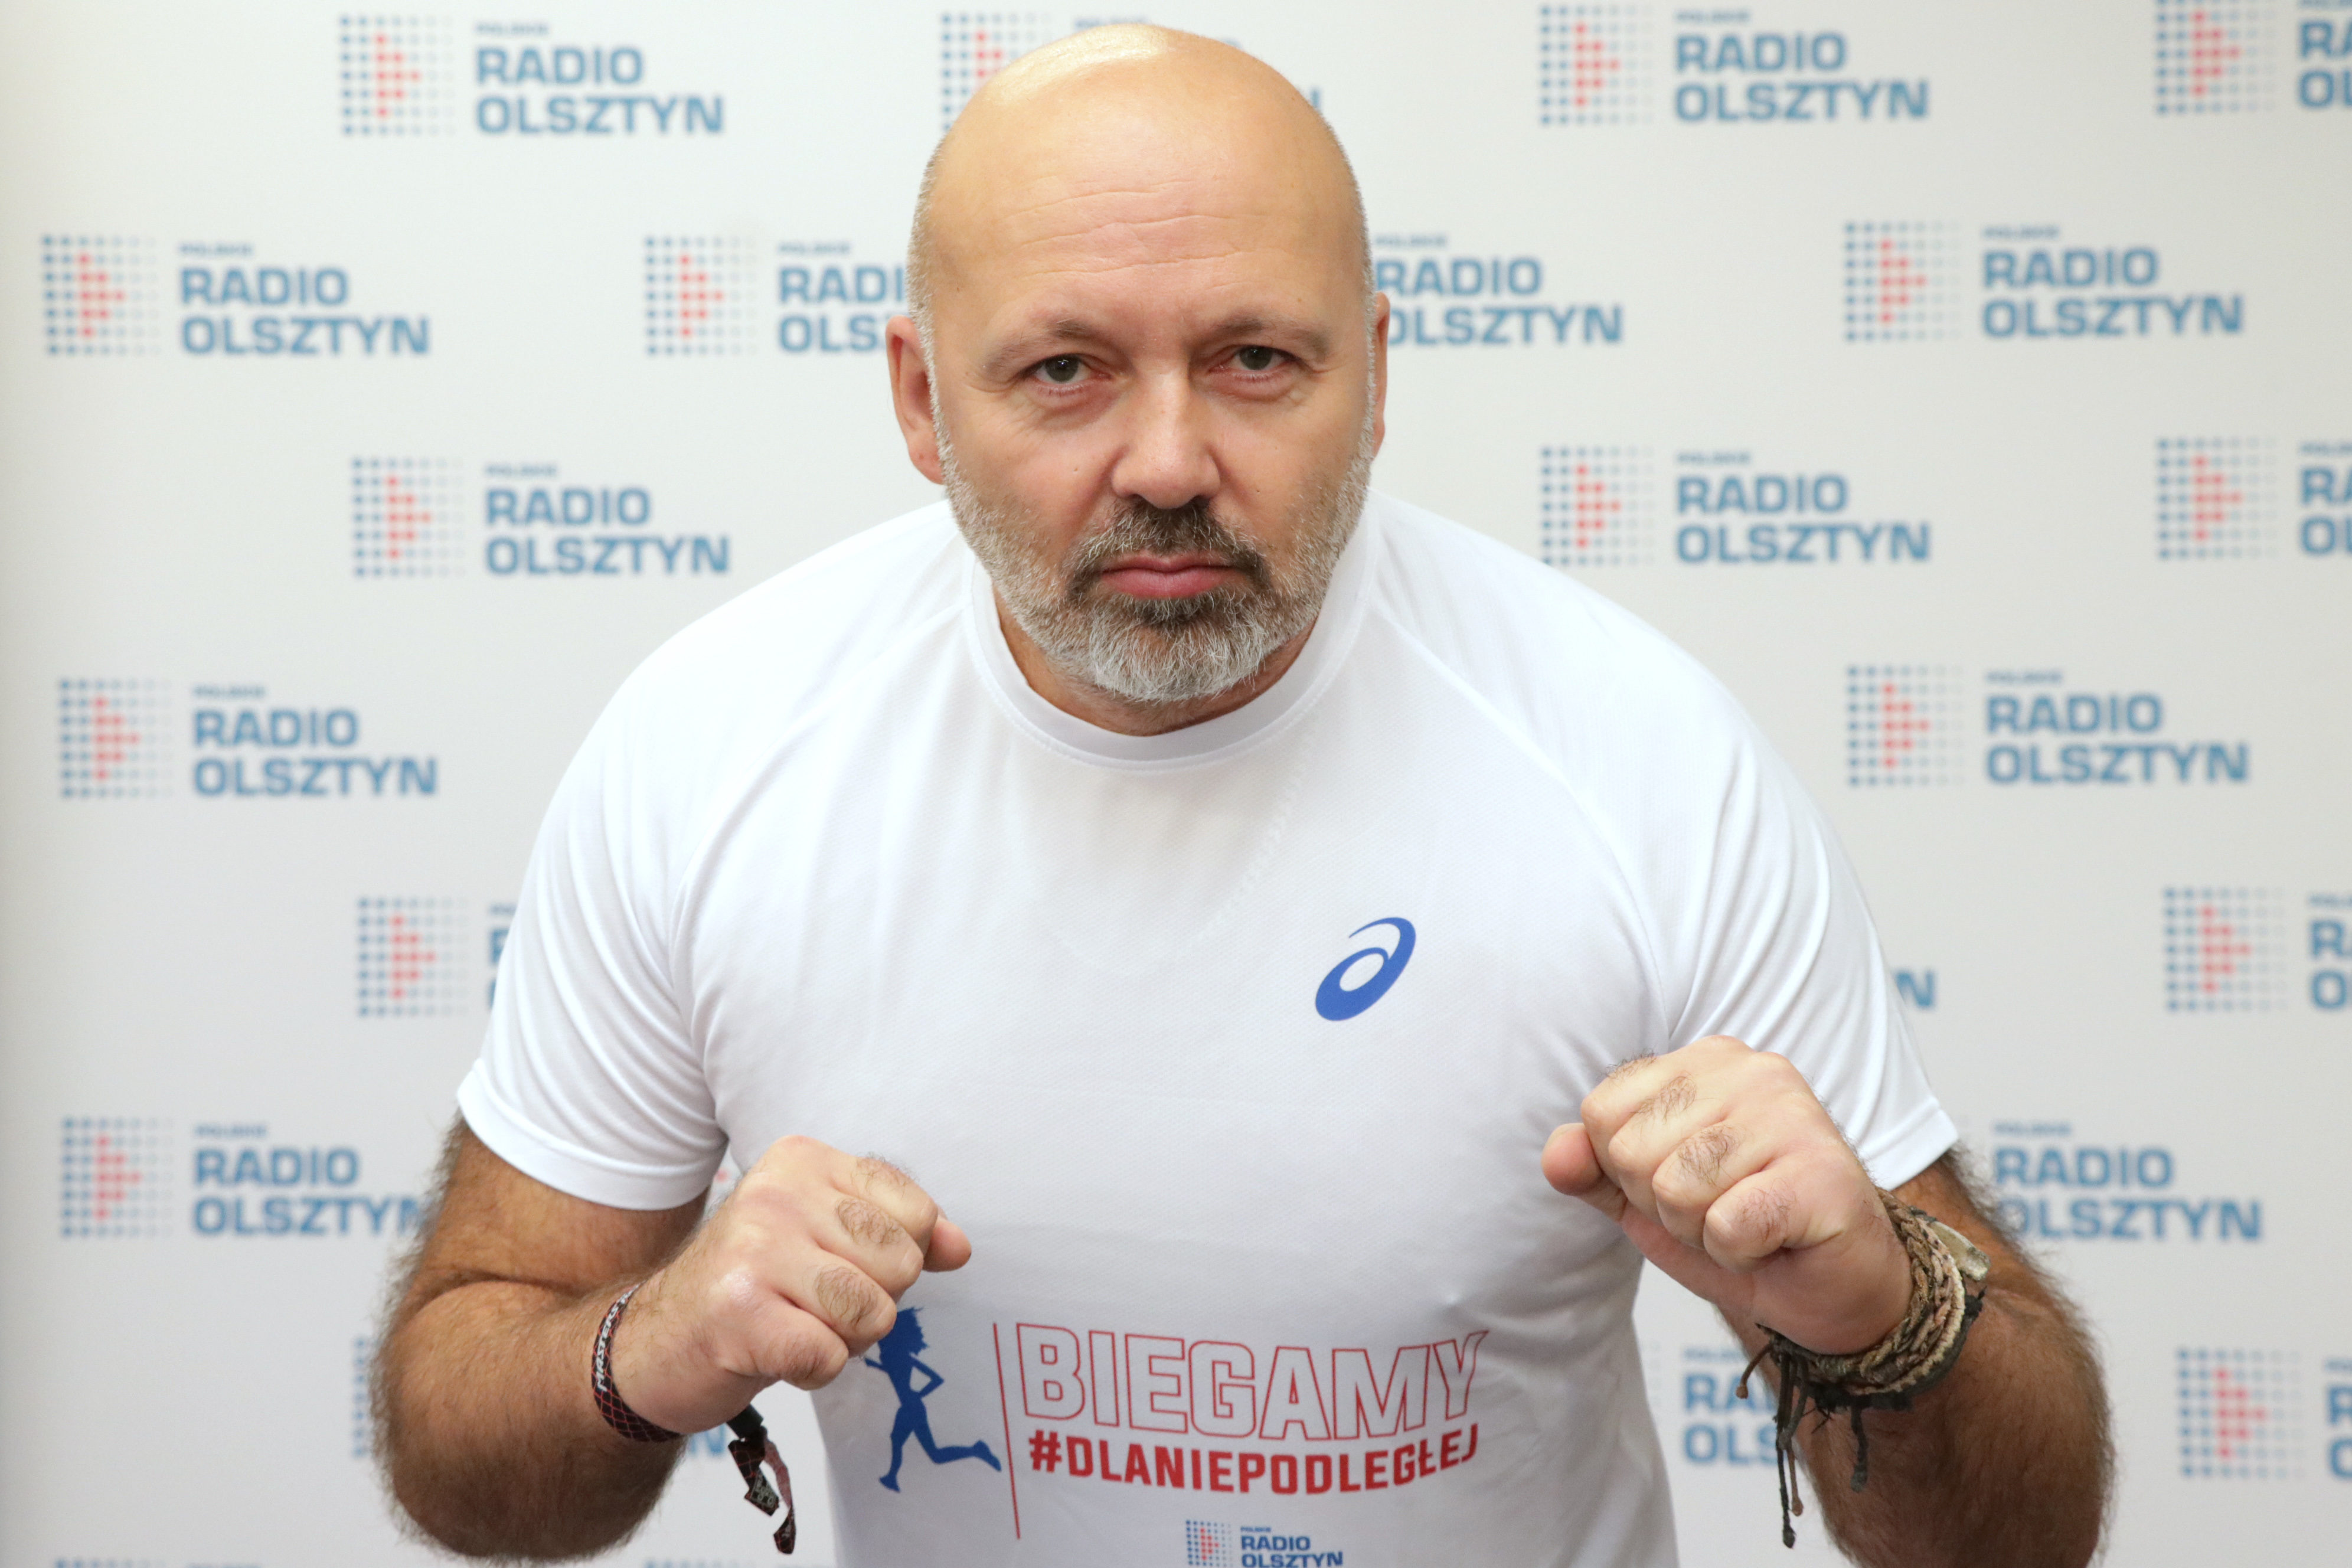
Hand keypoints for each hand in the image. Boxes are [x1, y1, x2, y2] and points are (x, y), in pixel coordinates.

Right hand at [607, 1136, 969, 1432]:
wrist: (655, 1344)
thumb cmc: (755, 1288)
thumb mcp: (828, 1240)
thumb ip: (900, 1234)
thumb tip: (961, 1246)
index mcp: (803, 1161)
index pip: (916, 1212)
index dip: (898, 1259)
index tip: (841, 1263)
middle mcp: (777, 1193)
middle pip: (901, 1263)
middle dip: (874, 1301)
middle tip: (813, 1303)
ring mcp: (754, 1250)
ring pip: (873, 1312)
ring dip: (845, 1340)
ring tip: (796, 1325)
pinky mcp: (738, 1314)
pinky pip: (828, 1355)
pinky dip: (815, 1370)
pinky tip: (775, 1353)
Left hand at [1542, 1036, 1910, 1353]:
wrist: (1833, 1288)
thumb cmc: (1742, 1231)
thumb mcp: (1648, 1200)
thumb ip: (1595, 1170)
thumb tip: (1555, 1154)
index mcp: (1703, 1062)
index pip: (1601, 1112)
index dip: (1628, 1173)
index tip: (1688, 1186)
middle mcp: (1751, 1070)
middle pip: (1632, 1152)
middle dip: (1665, 1207)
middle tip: (1724, 1211)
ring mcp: (1792, 1115)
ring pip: (1676, 1189)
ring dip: (1703, 1232)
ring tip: (1749, 1224)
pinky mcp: (1821, 1173)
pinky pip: (1725, 1225)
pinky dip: (1738, 1253)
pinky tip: (1775, 1241)